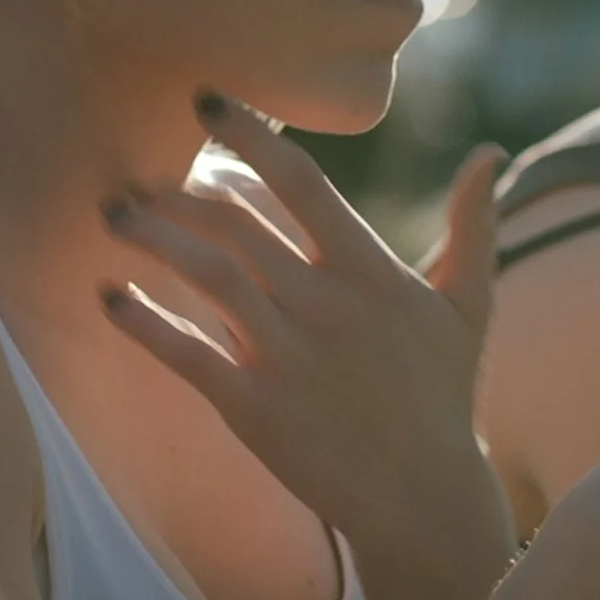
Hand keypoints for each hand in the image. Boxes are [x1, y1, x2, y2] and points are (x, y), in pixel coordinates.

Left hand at [97, 92, 504, 545]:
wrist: (422, 498)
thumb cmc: (441, 394)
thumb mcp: (466, 307)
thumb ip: (473, 226)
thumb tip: (489, 153)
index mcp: (370, 272)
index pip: (301, 184)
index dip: (250, 136)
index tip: (206, 101)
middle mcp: (325, 306)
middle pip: (235, 224)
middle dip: (179, 188)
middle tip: (139, 172)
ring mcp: (286, 358)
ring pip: (206, 276)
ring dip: (152, 238)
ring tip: (113, 213)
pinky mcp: (254, 408)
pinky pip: (186, 353)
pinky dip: (142, 322)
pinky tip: (109, 296)